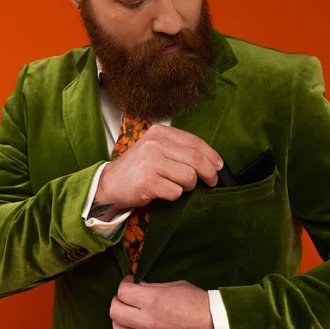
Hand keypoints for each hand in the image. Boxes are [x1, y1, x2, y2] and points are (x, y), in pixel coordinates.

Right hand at [97, 124, 222, 210]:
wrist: (110, 183)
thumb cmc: (138, 168)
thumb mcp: (156, 149)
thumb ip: (179, 150)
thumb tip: (213, 162)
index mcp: (159, 132)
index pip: (194, 142)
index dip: (211, 155)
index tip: (219, 166)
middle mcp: (154, 144)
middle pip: (195, 159)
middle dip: (209, 173)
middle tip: (211, 181)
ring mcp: (150, 162)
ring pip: (188, 176)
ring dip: (188, 186)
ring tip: (176, 185)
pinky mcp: (147, 182)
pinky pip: (176, 192)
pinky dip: (174, 196)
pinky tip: (163, 192)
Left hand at [109, 275, 214, 328]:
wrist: (216, 327)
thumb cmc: (198, 302)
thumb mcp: (175, 286)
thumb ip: (153, 287)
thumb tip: (138, 287)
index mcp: (152, 301)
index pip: (122, 292)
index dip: (123, 285)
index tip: (129, 283)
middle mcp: (147, 322)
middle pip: (115, 312)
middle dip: (117, 301)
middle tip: (125, 298)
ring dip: (120, 323)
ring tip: (128, 318)